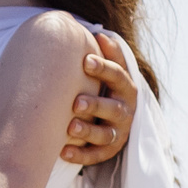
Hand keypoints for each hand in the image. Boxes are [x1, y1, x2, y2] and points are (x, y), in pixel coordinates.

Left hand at [61, 33, 135, 165]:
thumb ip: (107, 54)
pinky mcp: (108, 151)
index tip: (84, 61)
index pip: (118, 76)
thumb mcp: (109, 70)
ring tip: (70, 127)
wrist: (112, 118)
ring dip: (88, 131)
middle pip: (114, 108)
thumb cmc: (104, 87)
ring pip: (106, 135)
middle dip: (96, 105)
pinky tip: (62, 152)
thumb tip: (97, 32)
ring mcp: (117, 132)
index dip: (104, 69)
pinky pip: (95, 156)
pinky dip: (80, 156)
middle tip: (76, 102)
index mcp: (125, 87)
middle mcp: (125, 110)